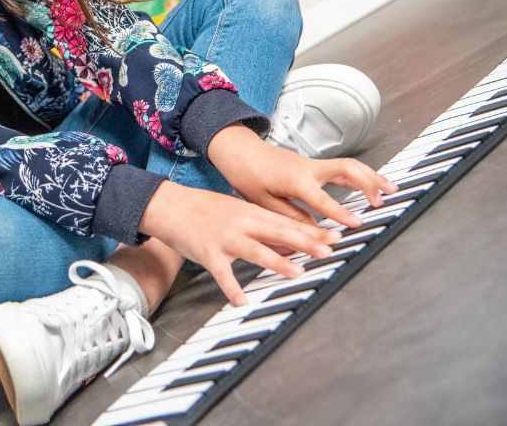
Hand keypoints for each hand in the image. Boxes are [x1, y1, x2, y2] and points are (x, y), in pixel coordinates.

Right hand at [139, 180, 342, 306]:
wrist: (170, 205)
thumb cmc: (204, 208)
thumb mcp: (237, 211)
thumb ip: (263, 227)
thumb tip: (291, 242)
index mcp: (251, 212)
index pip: (288, 221)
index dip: (313, 230)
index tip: (336, 236)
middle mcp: (241, 223)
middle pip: (278, 232)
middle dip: (305, 241)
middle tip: (328, 250)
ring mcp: (225, 238)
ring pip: (255, 250)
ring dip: (277, 261)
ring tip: (297, 271)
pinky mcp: (208, 253)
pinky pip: (222, 274)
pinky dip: (232, 288)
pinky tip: (242, 301)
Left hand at [208, 124, 397, 228]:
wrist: (239, 151)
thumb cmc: (247, 175)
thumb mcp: (263, 201)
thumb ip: (290, 217)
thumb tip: (314, 232)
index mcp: (294, 179)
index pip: (322, 198)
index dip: (340, 212)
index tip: (357, 224)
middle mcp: (308, 168)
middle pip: (346, 170)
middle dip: (368, 183)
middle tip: (384, 201)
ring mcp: (313, 164)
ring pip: (349, 166)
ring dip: (372, 176)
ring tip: (392, 189)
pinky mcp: (314, 165)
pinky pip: (343, 168)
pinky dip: (361, 175)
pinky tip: (373, 185)